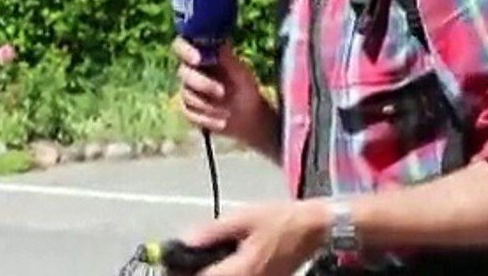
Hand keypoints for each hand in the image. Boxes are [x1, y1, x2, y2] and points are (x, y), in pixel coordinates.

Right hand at [172, 39, 273, 149]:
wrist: (249, 115)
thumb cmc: (244, 87)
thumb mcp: (240, 72)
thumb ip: (228, 59)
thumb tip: (219, 43)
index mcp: (200, 55)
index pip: (181, 45)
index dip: (185, 50)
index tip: (198, 59)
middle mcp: (190, 71)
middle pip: (183, 72)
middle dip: (202, 83)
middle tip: (222, 92)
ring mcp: (187, 90)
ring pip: (187, 95)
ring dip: (208, 104)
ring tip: (228, 111)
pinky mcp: (188, 110)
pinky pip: (189, 114)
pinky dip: (207, 119)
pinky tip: (222, 122)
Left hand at [181, 200, 328, 275]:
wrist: (315, 228)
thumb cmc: (282, 220)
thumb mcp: (244, 217)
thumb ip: (213, 231)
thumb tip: (185, 239)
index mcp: (241, 271)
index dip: (182, 272)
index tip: (171, 263)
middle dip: (197, 272)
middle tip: (184, 262)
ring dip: (211, 271)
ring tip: (200, 260)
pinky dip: (225, 272)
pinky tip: (223, 261)